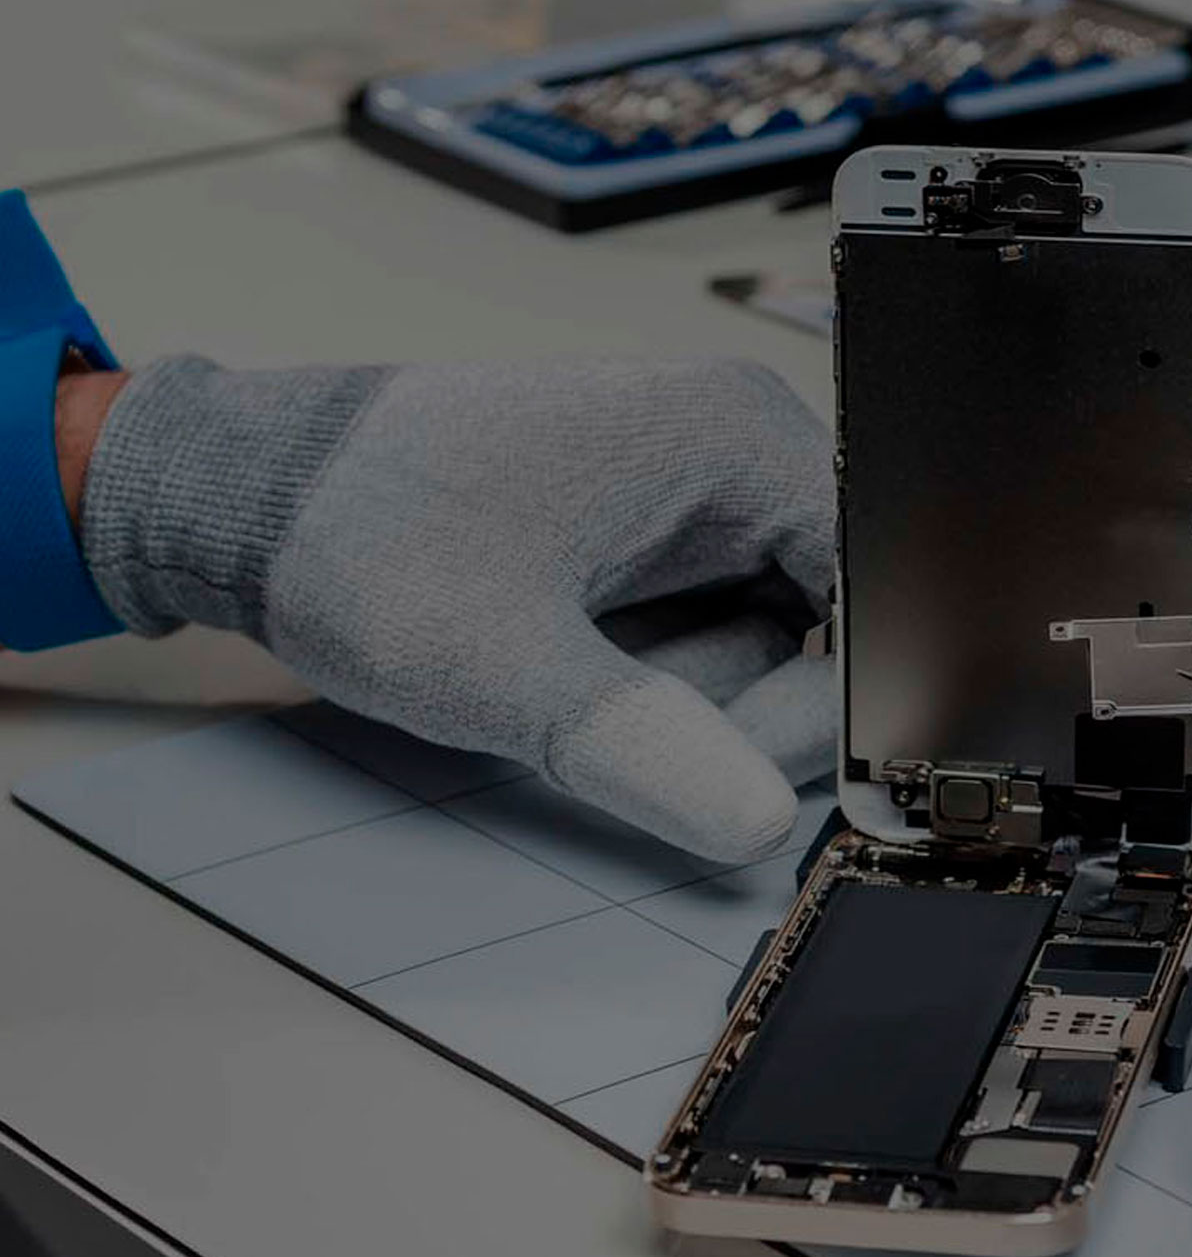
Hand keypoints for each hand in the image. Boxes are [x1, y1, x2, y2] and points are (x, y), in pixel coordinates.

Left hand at [71, 356, 834, 861]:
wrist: (258, 497)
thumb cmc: (363, 535)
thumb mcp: (497, 661)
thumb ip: (636, 743)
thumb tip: (758, 821)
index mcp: (734, 436)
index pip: (868, 595)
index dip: (825, 703)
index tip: (735, 768)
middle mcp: (736, 449)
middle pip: (826, 631)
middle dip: (735, 709)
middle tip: (610, 721)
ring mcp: (700, 492)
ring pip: (769, 651)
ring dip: (687, 701)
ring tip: (567, 670)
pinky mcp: (662, 536)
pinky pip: (714, 641)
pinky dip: (659, 685)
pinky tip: (576, 662)